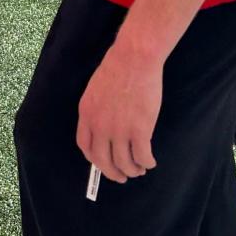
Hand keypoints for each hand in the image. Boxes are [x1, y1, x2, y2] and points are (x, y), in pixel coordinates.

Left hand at [76, 38, 161, 183]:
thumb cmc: (118, 67)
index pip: (85, 146)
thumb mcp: (96, 90)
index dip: (95, 159)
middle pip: (103, 161)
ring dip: (132, 170)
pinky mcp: (140, 130)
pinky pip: (142, 156)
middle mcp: (100, 126)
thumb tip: (103, 129)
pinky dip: (146, 162)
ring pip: (124, 163)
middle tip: (122, 177)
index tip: (103, 163)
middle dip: (113, 173)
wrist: (135, 58)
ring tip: (139, 170)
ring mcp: (119, 130)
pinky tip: (150, 162)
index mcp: (87, 114)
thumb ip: (97, 110)